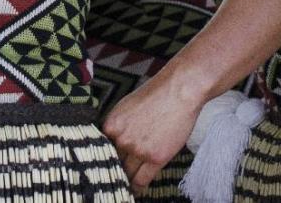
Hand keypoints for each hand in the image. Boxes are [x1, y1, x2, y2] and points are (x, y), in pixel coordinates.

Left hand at [102, 76, 200, 194]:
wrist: (179, 90)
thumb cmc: (156, 94)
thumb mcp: (126, 106)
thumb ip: (118, 126)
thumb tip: (113, 142)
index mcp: (111, 124)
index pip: (101, 150)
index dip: (105, 159)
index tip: (106, 167)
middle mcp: (120, 138)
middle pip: (113, 163)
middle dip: (115, 170)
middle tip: (115, 177)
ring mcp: (138, 149)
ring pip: (126, 174)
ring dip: (126, 180)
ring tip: (125, 186)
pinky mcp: (156, 157)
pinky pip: (141, 180)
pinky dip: (137, 188)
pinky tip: (135, 191)